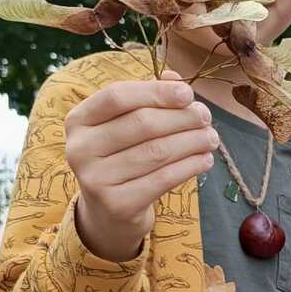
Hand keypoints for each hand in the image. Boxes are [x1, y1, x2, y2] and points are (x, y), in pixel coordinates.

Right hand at [66, 72, 217, 261]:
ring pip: (156, 152)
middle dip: (181, 118)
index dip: (156, 92)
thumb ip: (147, 98)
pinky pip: (163, 179)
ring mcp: (95, 180)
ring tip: (211, 138)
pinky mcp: (117, 205)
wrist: (109, 213)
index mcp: (78, 121)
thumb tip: (175, 78)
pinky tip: (205, 160)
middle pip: (141, 124)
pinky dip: (190, 167)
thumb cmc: (122, 158)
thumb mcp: (125, 126)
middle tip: (206, 118)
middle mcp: (80, 149)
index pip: (117, 96)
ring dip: (192, 142)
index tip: (188, 94)